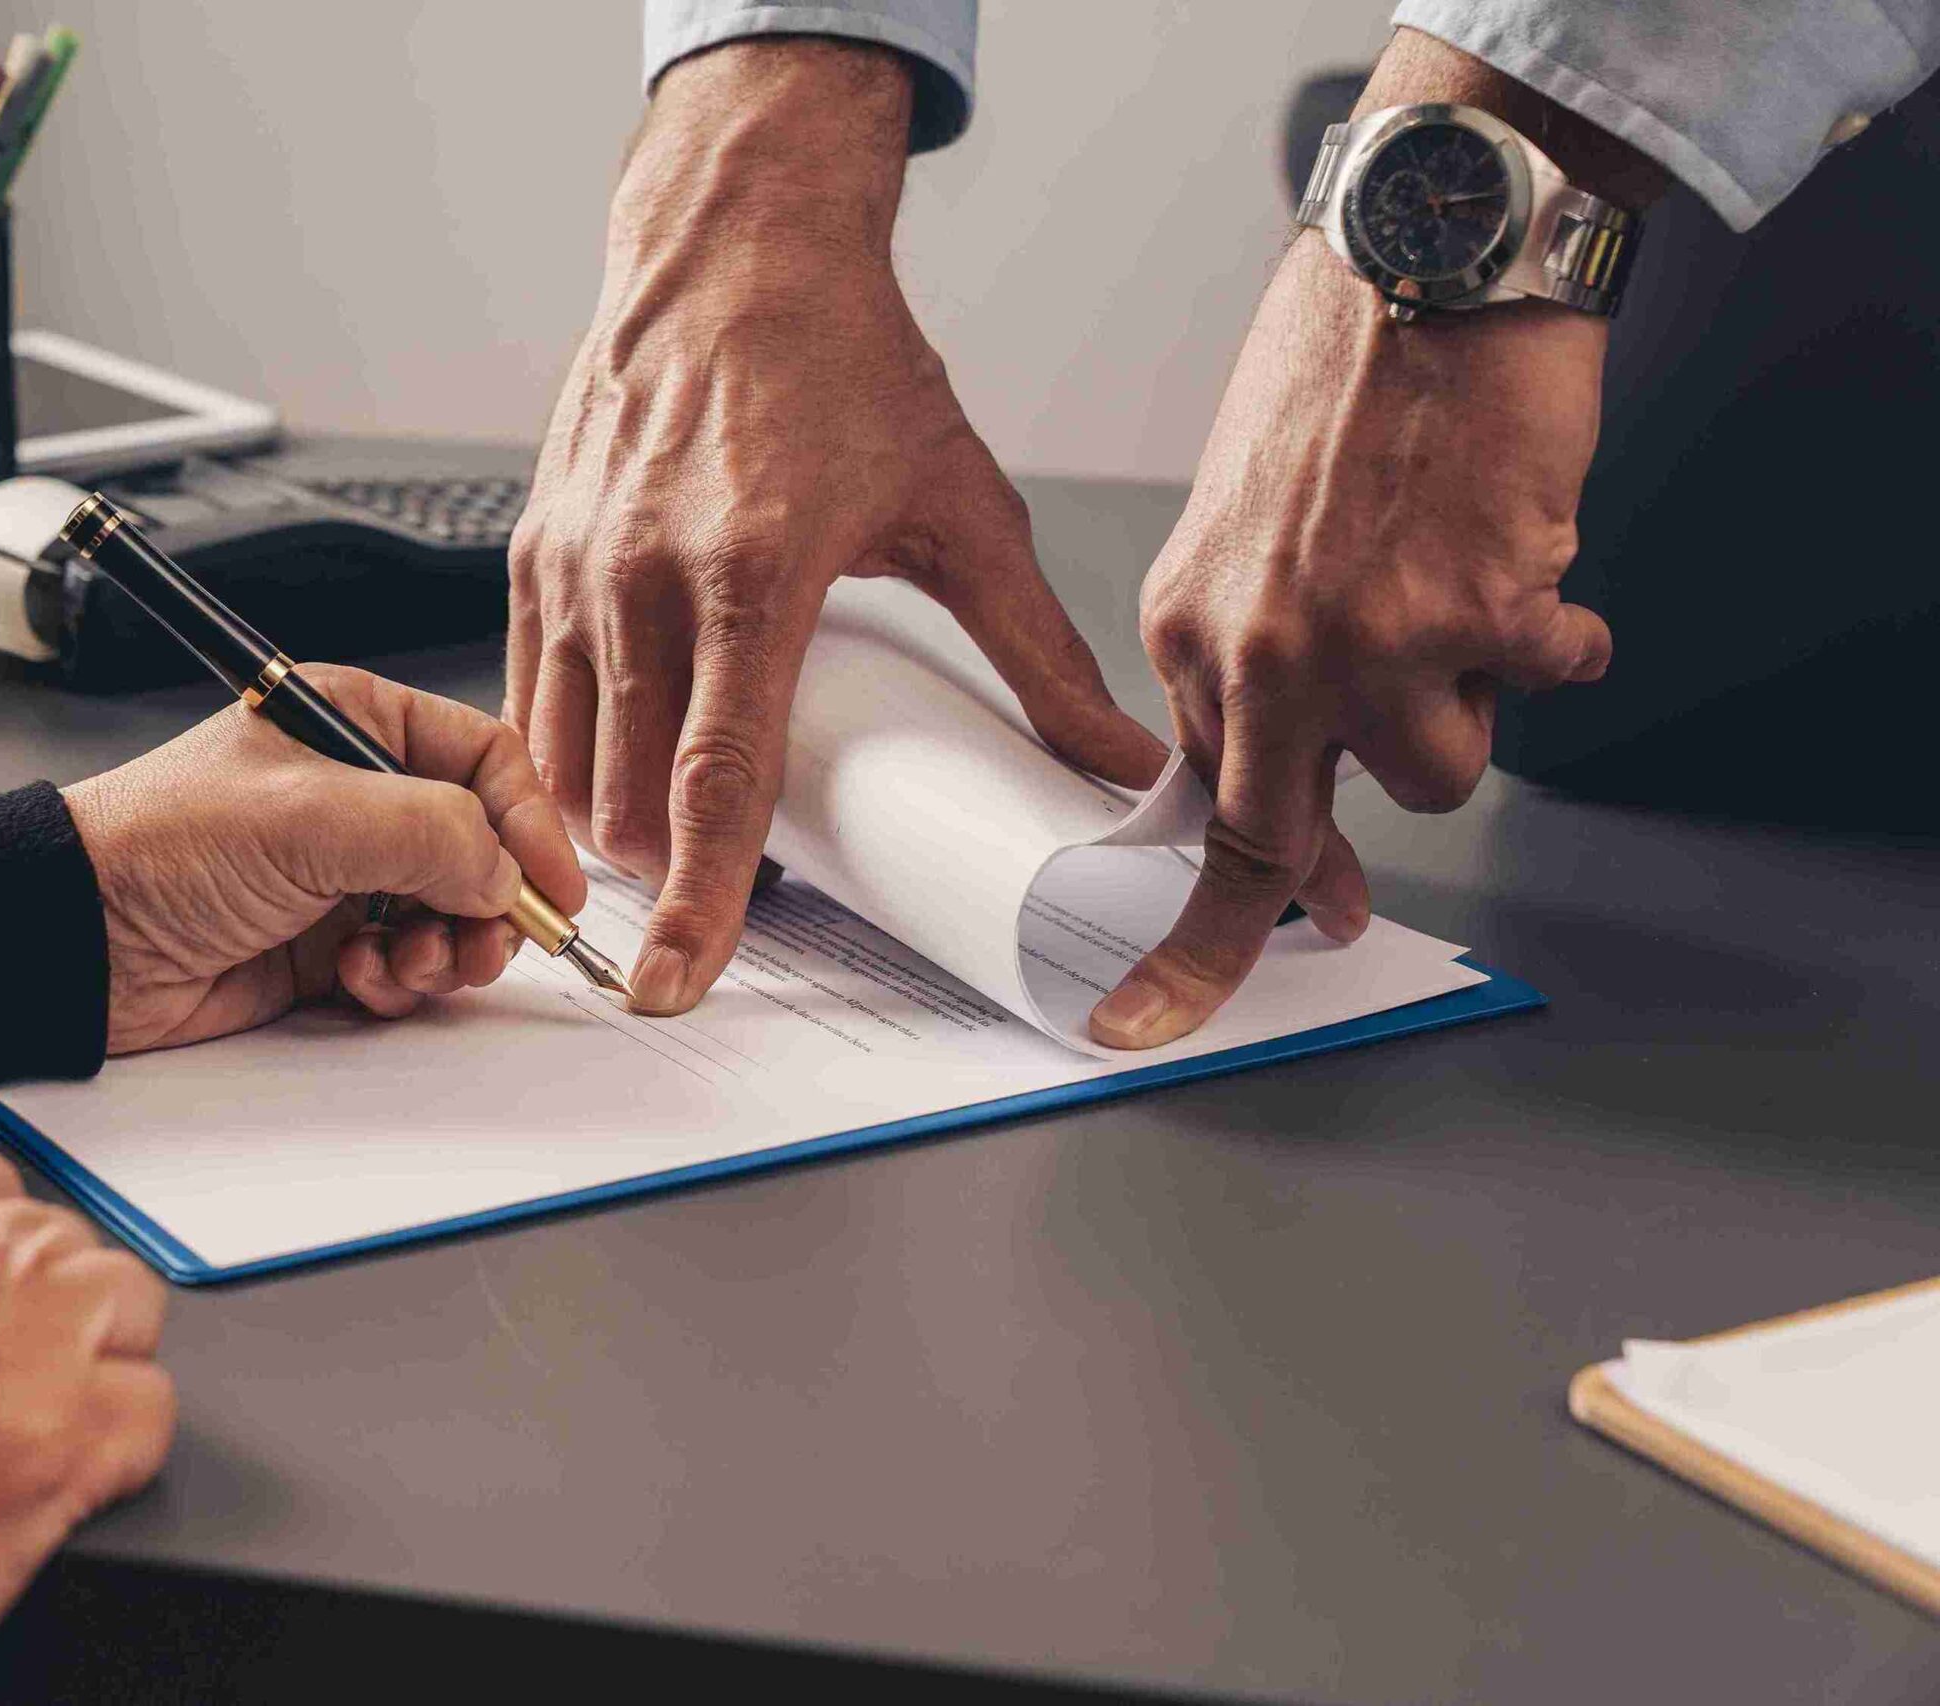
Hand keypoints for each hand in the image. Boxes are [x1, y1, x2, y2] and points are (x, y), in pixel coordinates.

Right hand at [0, 1146, 172, 1703]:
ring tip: (60, 1403)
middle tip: (12, 1360)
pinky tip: (83, 1467)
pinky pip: (151, 1410)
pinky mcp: (63, 1460)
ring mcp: (20, 1360)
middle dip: (41, 1296)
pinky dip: (127, 1440)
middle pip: (61, 1240)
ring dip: (101, 1350)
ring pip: (128, 1302)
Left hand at [62, 665, 585, 1052]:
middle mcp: (357, 794)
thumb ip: (429, 832)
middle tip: (480, 944)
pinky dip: (398, 982)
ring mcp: (344, 872)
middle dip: (489, 903)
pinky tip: (353, 980)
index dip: (529, 822)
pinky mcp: (325, 943)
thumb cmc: (162, 846)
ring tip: (402, 962)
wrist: (78, 941)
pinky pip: (406, 966)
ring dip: (444, 951)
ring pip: (452, 915)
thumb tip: (505, 873)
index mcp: (354, 723)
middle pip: (481, 846)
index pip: (484, 758)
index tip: (551, 886)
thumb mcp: (309, 816)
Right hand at [511, 38, 1164, 1015]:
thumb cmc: (840, 360)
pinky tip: (615, 764)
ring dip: (608, 828)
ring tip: (670, 838)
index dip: (701, 903)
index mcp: (753, 572)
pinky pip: (527, 700)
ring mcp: (573, 563)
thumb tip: (1116, 758)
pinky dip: (565, 759)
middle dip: (665, 878)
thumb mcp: (960, 509)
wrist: (733, 244)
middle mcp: (643, 573)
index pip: (717, 783)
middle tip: (722, 896)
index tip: (680, 983)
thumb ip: (1038, 654)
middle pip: (626, 798)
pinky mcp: (530, 552)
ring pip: (562, 764)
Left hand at [1090, 33, 1664, 1049]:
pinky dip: (1560, 630)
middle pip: (1290, 835)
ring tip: (1454, 599)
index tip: (1149, 1016)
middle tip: (1343, 925)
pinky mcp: (1483, 611)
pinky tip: (1528, 553)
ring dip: (1466, 704)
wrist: (1425, 257)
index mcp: (1187, 626)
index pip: (1193, 810)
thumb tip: (1289, 785)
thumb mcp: (1236, 528)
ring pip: (1442, 772)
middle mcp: (1265, 648)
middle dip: (1317, 893)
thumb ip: (1244, 657)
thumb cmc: (1336, 375)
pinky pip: (1551, 680)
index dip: (1192, 932)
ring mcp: (1373, 639)